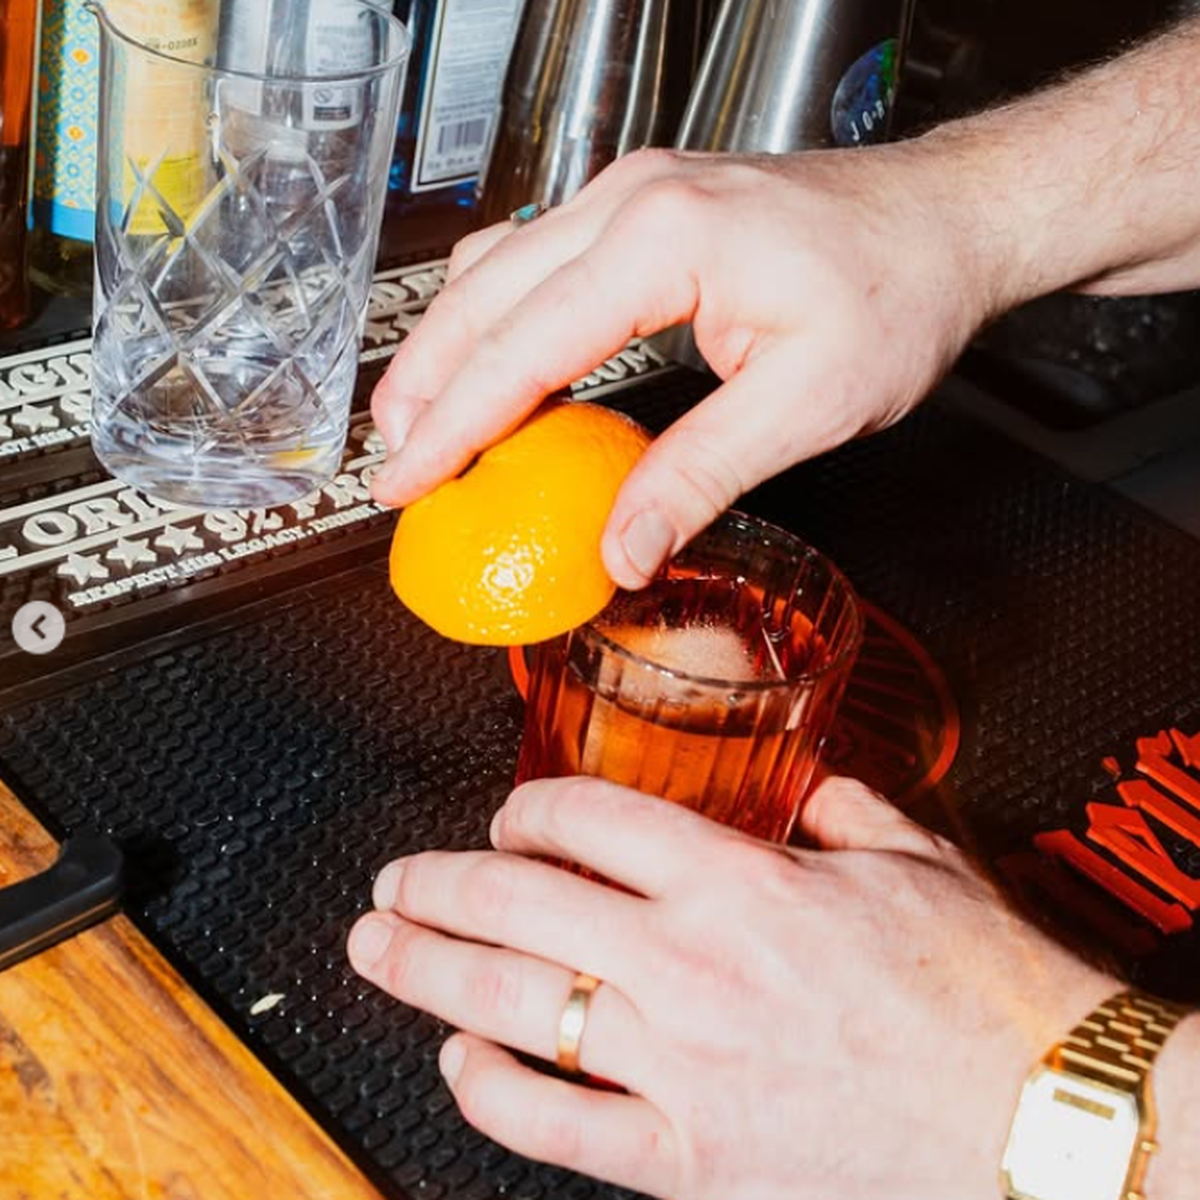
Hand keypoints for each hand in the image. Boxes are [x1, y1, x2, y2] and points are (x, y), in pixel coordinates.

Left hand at [347, 776, 1114, 1199]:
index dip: (530, 807)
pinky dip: (493, 1090)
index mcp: (741, 881)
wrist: (1036, 1118)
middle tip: (393, 878)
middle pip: (520, 905)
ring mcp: (681, 1068)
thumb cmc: (978, 984)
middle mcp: (692, 968)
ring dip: (428, 970)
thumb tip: (795, 775)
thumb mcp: (908, 856)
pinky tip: (460, 1061)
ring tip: (377, 947)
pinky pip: (559, 1126)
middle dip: (437, 884)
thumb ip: (834, 800)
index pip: (590, 819)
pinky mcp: (692, 1157)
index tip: (512, 815)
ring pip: (514, 1006)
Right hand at [369, 147, 999, 588]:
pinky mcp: (642, 206)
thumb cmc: (896, 289)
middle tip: (391, 462)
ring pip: (495, 267)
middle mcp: (631, 199)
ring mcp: (631, 193)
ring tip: (419, 422)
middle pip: (482, 296)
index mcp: (663, 241)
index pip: (521, 347)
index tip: (407, 481)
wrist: (944, 220)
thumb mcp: (807, 404)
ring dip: (447, 346)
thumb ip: (700, 475)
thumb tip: (619, 547)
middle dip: (423, 384)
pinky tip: (491, 364)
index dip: (454, 426)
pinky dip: (494, 318)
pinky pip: (535, 257)